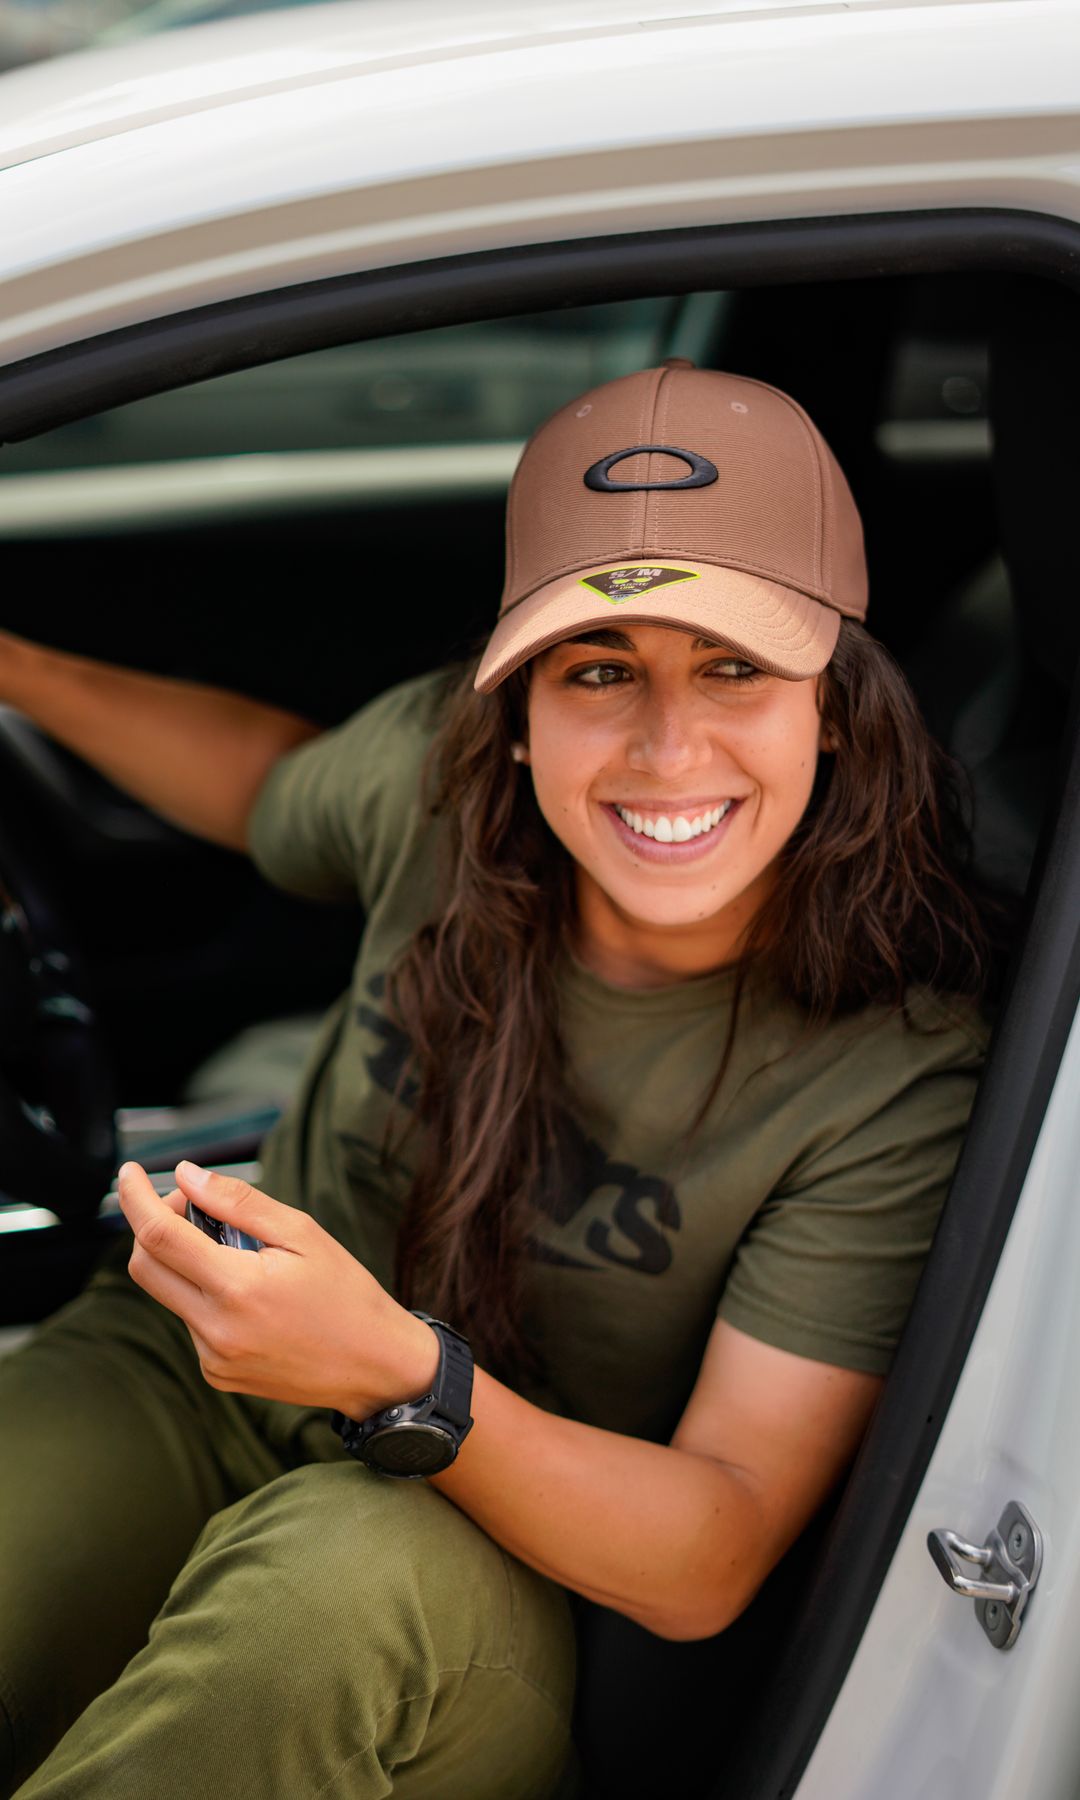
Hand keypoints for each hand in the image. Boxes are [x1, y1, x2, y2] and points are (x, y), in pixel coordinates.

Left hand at [117, 1161, 438, 1414]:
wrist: (376, 1367)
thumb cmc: (347, 1294)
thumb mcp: (303, 1233)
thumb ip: (239, 1202)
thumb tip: (189, 1176)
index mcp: (238, 1288)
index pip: (158, 1235)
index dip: (136, 1197)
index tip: (131, 1173)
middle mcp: (215, 1329)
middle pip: (145, 1266)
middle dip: (155, 1226)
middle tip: (195, 1207)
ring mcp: (213, 1357)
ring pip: (169, 1294)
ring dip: (188, 1263)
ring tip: (245, 1257)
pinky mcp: (217, 1374)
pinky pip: (190, 1322)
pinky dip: (206, 1296)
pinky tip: (251, 1297)